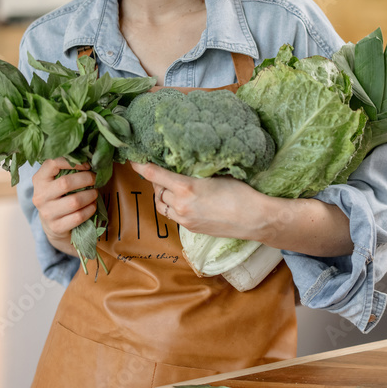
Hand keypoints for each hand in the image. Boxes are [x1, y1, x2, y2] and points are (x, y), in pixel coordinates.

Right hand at [32, 157, 97, 254]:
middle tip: (96, 179)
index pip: (53, 163)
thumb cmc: (60, 196)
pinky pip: (79, 216)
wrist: (53, 225)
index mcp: (39, 179)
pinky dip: (90, 209)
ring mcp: (46, 213)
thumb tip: (92, 157)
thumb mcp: (57, 181)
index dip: (73, 162)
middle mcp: (40, 196)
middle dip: (87, 179)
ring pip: (75, 201)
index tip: (87, 164)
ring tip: (95, 193)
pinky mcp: (56, 227)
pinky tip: (92, 206)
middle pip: (66, 183)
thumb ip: (68, 169)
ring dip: (91, 195)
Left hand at [131, 163, 351, 256]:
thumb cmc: (240, 192)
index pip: (154, 174)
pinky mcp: (190, 228)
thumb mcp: (217, 174)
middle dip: (158, 181)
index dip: (141, 165)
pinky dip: (173, 207)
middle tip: (165, 172)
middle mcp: (180, 204)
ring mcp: (184, 219)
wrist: (254, 219)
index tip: (132, 159)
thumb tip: (185, 162)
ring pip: (162, 205)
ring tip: (173, 188)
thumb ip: (196, 171)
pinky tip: (184, 201)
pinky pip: (173, 215)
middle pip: (157, 190)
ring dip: (163, 195)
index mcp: (186, 187)